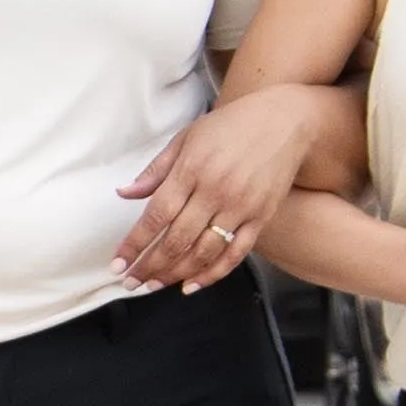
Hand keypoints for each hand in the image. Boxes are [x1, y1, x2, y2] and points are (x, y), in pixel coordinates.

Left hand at [116, 87, 322, 289]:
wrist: (286, 120)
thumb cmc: (231, 126)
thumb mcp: (187, 137)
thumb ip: (156, 170)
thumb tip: (124, 193)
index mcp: (192, 169)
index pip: (156, 215)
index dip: (135, 244)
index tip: (119, 264)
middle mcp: (215, 191)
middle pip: (177, 240)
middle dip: (150, 266)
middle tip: (131, 281)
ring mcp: (241, 206)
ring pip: (203, 252)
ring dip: (175, 274)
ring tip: (154, 285)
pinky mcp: (262, 217)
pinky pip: (235, 254)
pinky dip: (212, 274)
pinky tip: (191, 285)